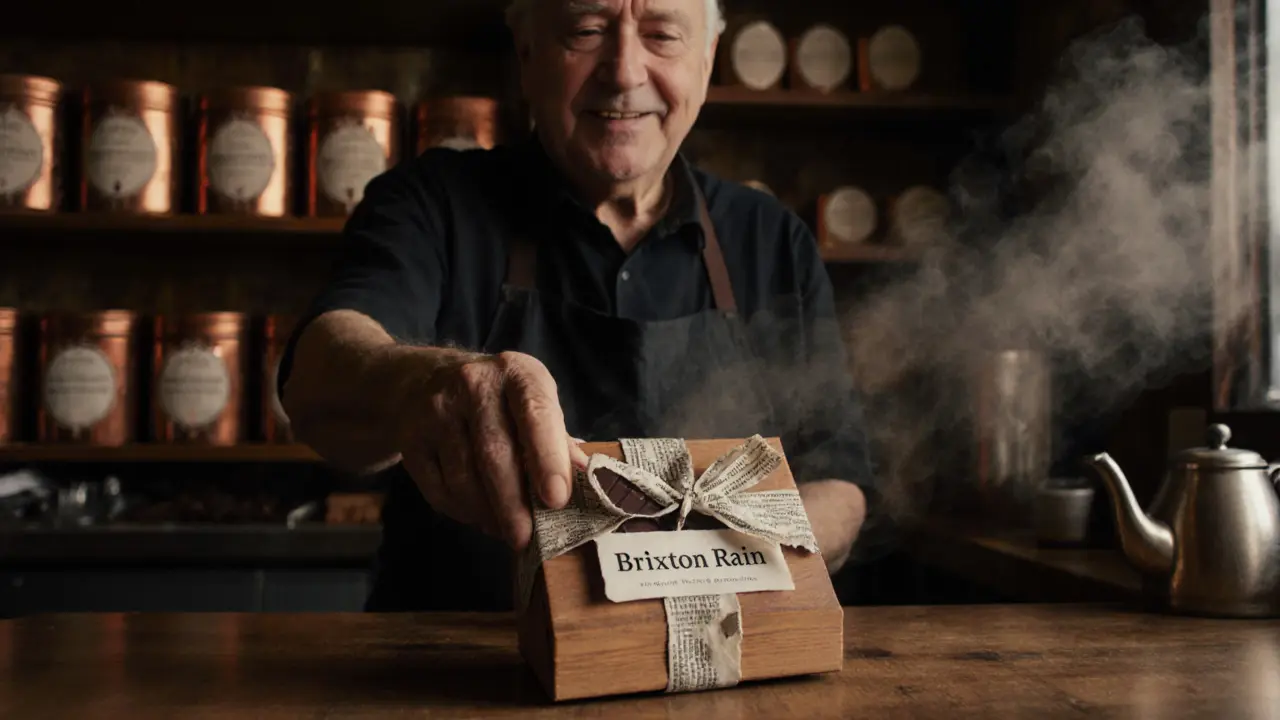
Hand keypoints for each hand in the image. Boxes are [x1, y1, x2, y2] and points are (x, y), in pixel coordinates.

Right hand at [396, 350, 588, 549]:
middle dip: (514, 505)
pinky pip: (439, 490)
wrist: (424, 379)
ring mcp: (435, 411)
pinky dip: (463, 513)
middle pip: (495, 455)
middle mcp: (472, 384)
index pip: (535, 414)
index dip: (548, 458)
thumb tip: (587, 480)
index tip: (557, 499)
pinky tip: (480, 517)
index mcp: (516, 373)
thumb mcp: (532, 401)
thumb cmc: (497, 398)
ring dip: (488, 514)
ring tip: (507, 531)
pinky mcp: (411, 439)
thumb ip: (558, 440)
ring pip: (464, 479)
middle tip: (527, 539)